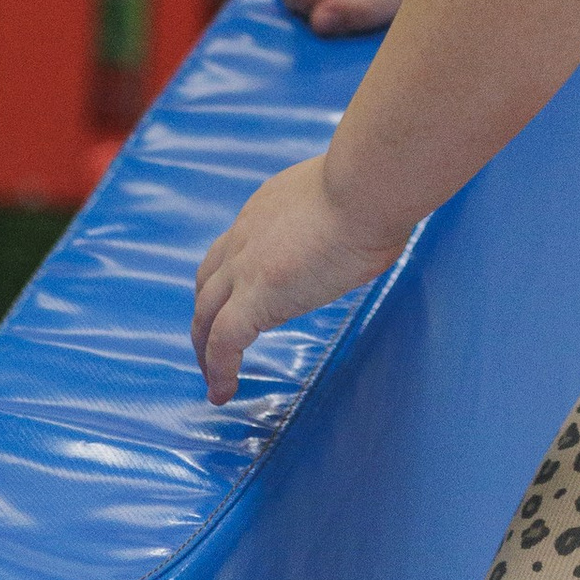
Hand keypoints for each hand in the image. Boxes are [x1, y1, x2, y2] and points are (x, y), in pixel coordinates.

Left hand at [192, 157, 408, 404]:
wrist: (364, 187)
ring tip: (213, 379)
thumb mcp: (347, 199)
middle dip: (206, 315)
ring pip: (206, 314)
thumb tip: (367, 233)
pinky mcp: (255, 297)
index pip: (235, 246)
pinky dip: (218, 370)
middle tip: (212, 345)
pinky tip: (223, 392)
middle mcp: (245, 235)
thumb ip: (342, 220)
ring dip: (205, 348)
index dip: (230, 278)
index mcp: (266, 208)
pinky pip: (224, 342)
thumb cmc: (374, 189)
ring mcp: (245, 267)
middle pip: (207, 282)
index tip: (239, 301)